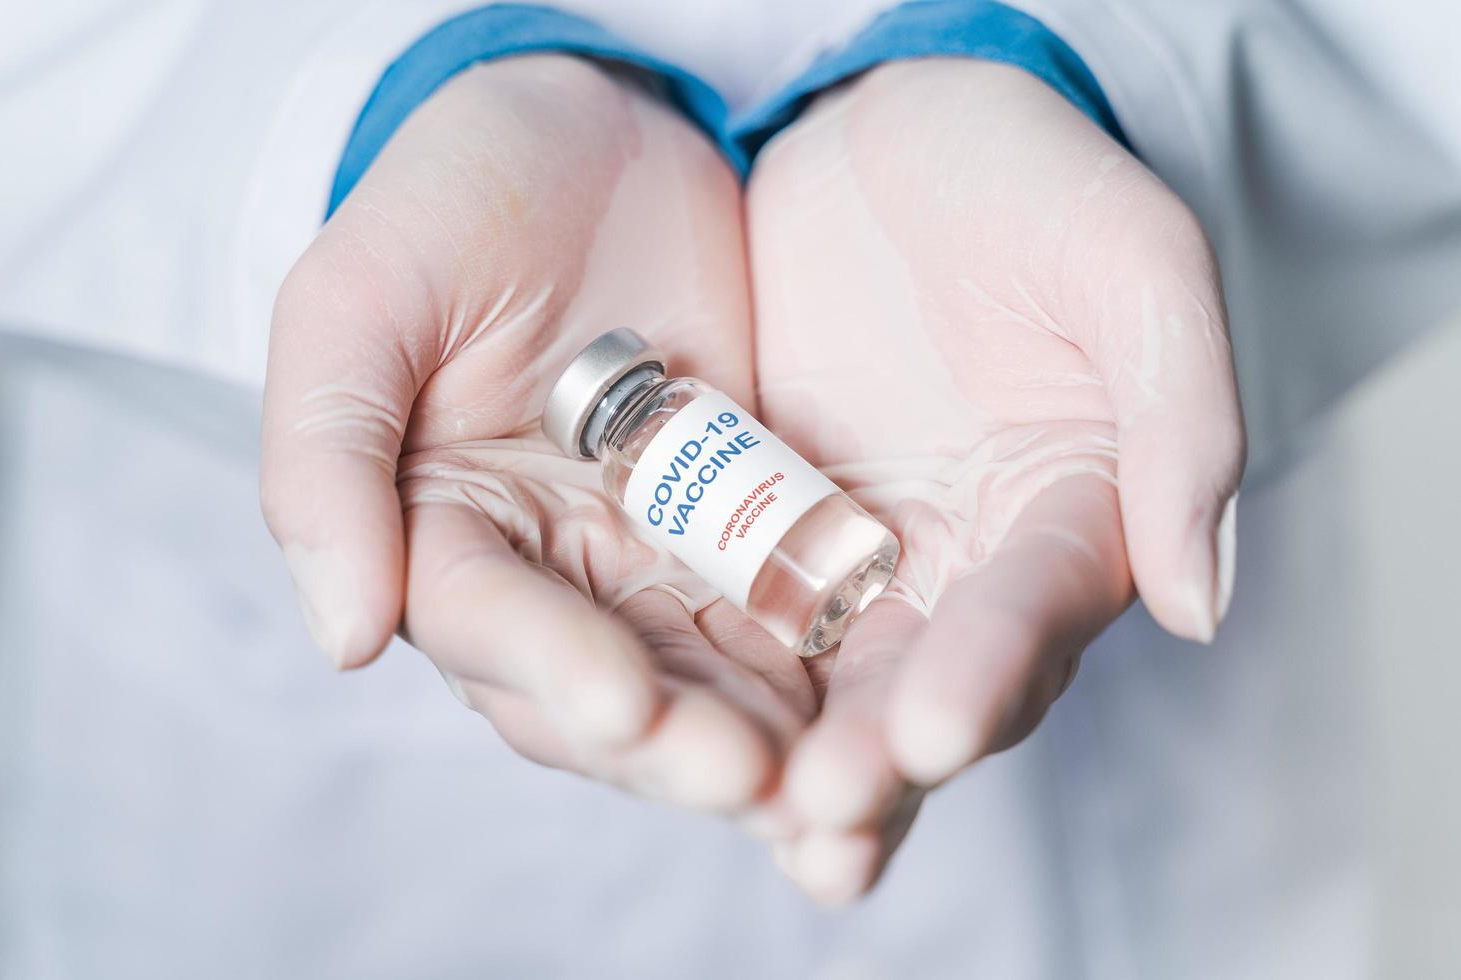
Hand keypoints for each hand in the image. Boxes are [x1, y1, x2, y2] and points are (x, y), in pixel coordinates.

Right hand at [261, 55, 812, 812]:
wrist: (593, 130)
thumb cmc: (452, 200)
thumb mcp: (360, 301)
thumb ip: (327, 459)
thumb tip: (344, 638)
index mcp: (442, 535)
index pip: (490, 627)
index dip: (553, 672)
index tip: (624, 709)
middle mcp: (551, 573)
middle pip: (607, 688)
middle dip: (677, 741)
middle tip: (751, 778)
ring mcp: (655, 555)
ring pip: (708, 673)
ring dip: (765, 733)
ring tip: (829, 778)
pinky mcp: (748, 524)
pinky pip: (789, 603)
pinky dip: (830, 659)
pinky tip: (884, 701)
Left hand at [747, 59, 1244, 900]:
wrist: (890, 132)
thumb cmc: (1025, 184)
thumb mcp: (1128, 266)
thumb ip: (1179, 424)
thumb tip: (1202, 607)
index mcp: (1070, 515)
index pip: (1038, 610)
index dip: (993, 669)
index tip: (939, 729)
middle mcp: (967, 565)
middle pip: (932, 682)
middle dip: (884, 753)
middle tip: (826, 807)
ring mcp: (861, 558)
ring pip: (836, 681)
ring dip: (800, 758)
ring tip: (765, 820)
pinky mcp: (764, 531)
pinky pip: (739, 616)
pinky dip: (717, 680)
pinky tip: (673, 737)